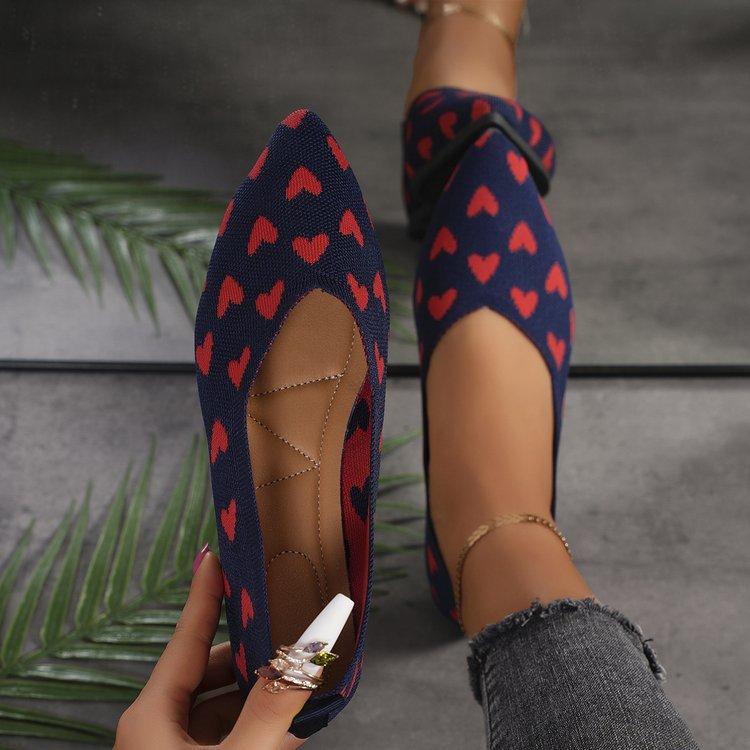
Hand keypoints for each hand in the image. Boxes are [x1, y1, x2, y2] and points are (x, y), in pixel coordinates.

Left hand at [114, 551, 309, 748]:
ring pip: (219, 708)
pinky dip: (254, 728)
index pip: (185, 639)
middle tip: (289, 635)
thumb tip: (309, 654)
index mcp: (151, 717)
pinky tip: (289, 730)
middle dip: (251, 656)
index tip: (214, 556)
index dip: (204, 595)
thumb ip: (272, 707)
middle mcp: (154, 730)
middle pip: (208, 672)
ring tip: (300, 687)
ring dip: (258, 698)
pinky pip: (223, 738)